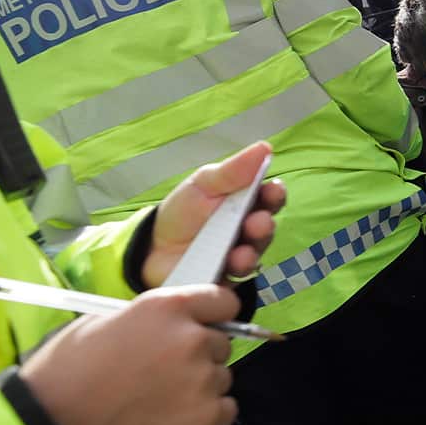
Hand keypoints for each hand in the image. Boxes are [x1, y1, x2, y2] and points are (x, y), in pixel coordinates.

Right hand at [20, 285, 239, 424]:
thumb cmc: (66, 377)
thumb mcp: (103, 322)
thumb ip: (150, 317)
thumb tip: (174, 321)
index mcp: (166, 307)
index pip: (223, 301)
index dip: (213, 315)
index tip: (206, 325)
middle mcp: (191, 339)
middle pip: (221, 343)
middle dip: (199, 354)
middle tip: (163, 372)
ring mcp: (202, 380)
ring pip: (221, 377)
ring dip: (200, 385)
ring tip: (157, 399)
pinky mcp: (206, 418)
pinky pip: (225, 409)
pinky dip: (205, 415)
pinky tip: (170, 418)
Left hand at [142, 142, 284, 288]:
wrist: (151, 246)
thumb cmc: (183, 211)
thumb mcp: (203, 184)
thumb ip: (233, 170)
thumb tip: (265, 147)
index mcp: (246, 202)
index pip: (269, 198)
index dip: (275, 194)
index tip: (273, 190)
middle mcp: (248, 230)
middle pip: (266, 227)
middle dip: (264, 225)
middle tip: (257, 222)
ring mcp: (239, 255)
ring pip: (255, 253)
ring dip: (252, 250)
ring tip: (241, 251)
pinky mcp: (228, 277)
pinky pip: (238, 276)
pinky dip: (236, 270)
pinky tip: (230, 264)